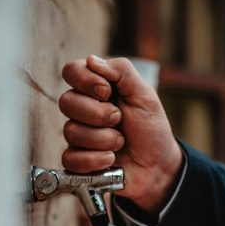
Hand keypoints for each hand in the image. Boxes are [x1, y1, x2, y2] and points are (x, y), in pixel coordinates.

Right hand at [60, 56, 183, 214]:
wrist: (158, 166)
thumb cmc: (151, 129)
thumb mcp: (144, 95)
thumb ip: (121, 72)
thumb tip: (90, 59)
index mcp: (96, 88)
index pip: (71, 71)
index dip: (86, 80)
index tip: (108, 92)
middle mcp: (83, 109)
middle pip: (66, 102)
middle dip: (97, 113)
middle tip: (119, 119)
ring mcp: (79, 135)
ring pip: (71, 131)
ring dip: (103, 139)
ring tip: (120, 143)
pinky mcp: (78, 160)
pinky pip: (70, 158)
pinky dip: (95, 160)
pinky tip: (111, 160)